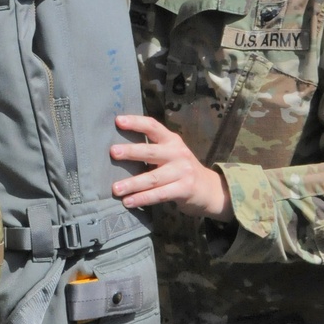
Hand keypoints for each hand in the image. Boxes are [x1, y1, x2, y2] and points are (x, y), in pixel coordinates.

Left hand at [110, 114, 232, 219]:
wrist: (210, 189)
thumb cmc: (181, 170)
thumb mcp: (172, 153)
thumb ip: (153, 149)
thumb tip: (119, 150)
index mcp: (172, 140)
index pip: (153, 126)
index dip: (136, 122)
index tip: (118, 121)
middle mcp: (178, 153)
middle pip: (151, 152)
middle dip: (131, 151)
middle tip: (113, 152)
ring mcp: (183, 171)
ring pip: (153, 177)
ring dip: (132, 183)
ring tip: (115, 188)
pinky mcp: (184, 189)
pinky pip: (159, 195)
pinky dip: (142, 198)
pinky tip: (128, 202)